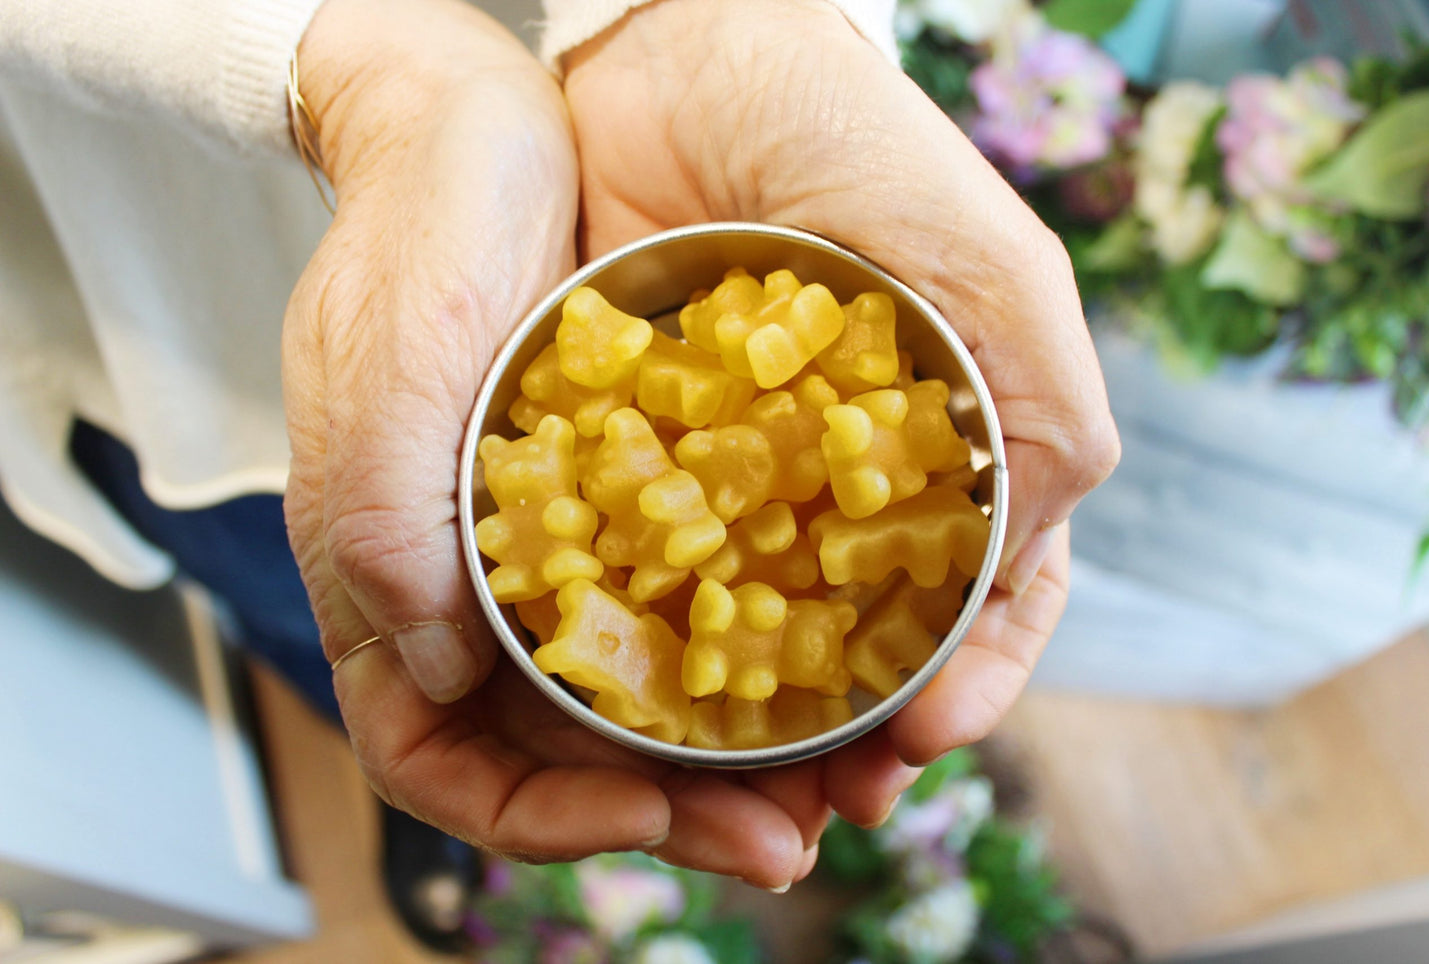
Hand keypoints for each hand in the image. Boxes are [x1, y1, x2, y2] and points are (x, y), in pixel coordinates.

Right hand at [282, 0, 842, 888]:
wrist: (479, 126)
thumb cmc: (415, 239)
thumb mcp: (380, 375)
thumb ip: (385, 531)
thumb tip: (439, 676)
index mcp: (399, 587)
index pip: (445, 759)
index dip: (541, 814)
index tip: (644, 807)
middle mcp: (485, 588)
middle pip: (572, 747)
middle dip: (683, 805)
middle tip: (791, 831)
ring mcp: (569, 543)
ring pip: (653, 689)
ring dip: (745, 746)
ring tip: (848, 769)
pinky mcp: (640, 492)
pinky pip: (704, 594)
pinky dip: (766, 640)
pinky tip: (842, 652)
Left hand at [563, 0, 1117, 815]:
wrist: (660, 53)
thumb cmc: (834, 134)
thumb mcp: (978, 260)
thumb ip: (1038, 400)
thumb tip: (1036, 552)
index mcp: (946, 444)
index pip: (989, 597)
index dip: (970, 680)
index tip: (928, 733)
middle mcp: (841, 478)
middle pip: (865, 647)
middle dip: (852, 739)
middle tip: (824, 806)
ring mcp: (732, 478)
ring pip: (751, 640)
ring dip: (748, 734)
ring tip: (731, 797)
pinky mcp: (628, 463)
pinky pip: (635, 580)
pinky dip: (640, 651)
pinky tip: (632, 701)